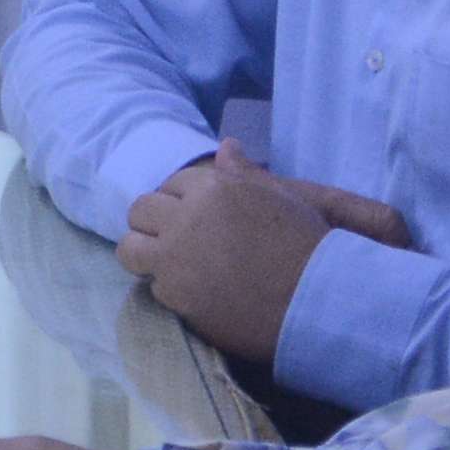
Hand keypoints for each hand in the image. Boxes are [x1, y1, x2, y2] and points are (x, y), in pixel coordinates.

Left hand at [117, 156, 407, 367]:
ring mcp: (177, 257)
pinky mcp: (176, 294)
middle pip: (141, 209)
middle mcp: (189, 217)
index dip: (180, 201)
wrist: (320, 302)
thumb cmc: (310, 247)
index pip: (172, 183)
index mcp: (215, 187)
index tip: (189, 216)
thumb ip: (245, 174)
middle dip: (153, 223)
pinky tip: (191, 292)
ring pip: (130, 248)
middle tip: (173, 241)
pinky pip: (152, 285)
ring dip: (143, 253)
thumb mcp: (283, 198)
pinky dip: (166, 288)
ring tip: (166, 265)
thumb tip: (226, 146)